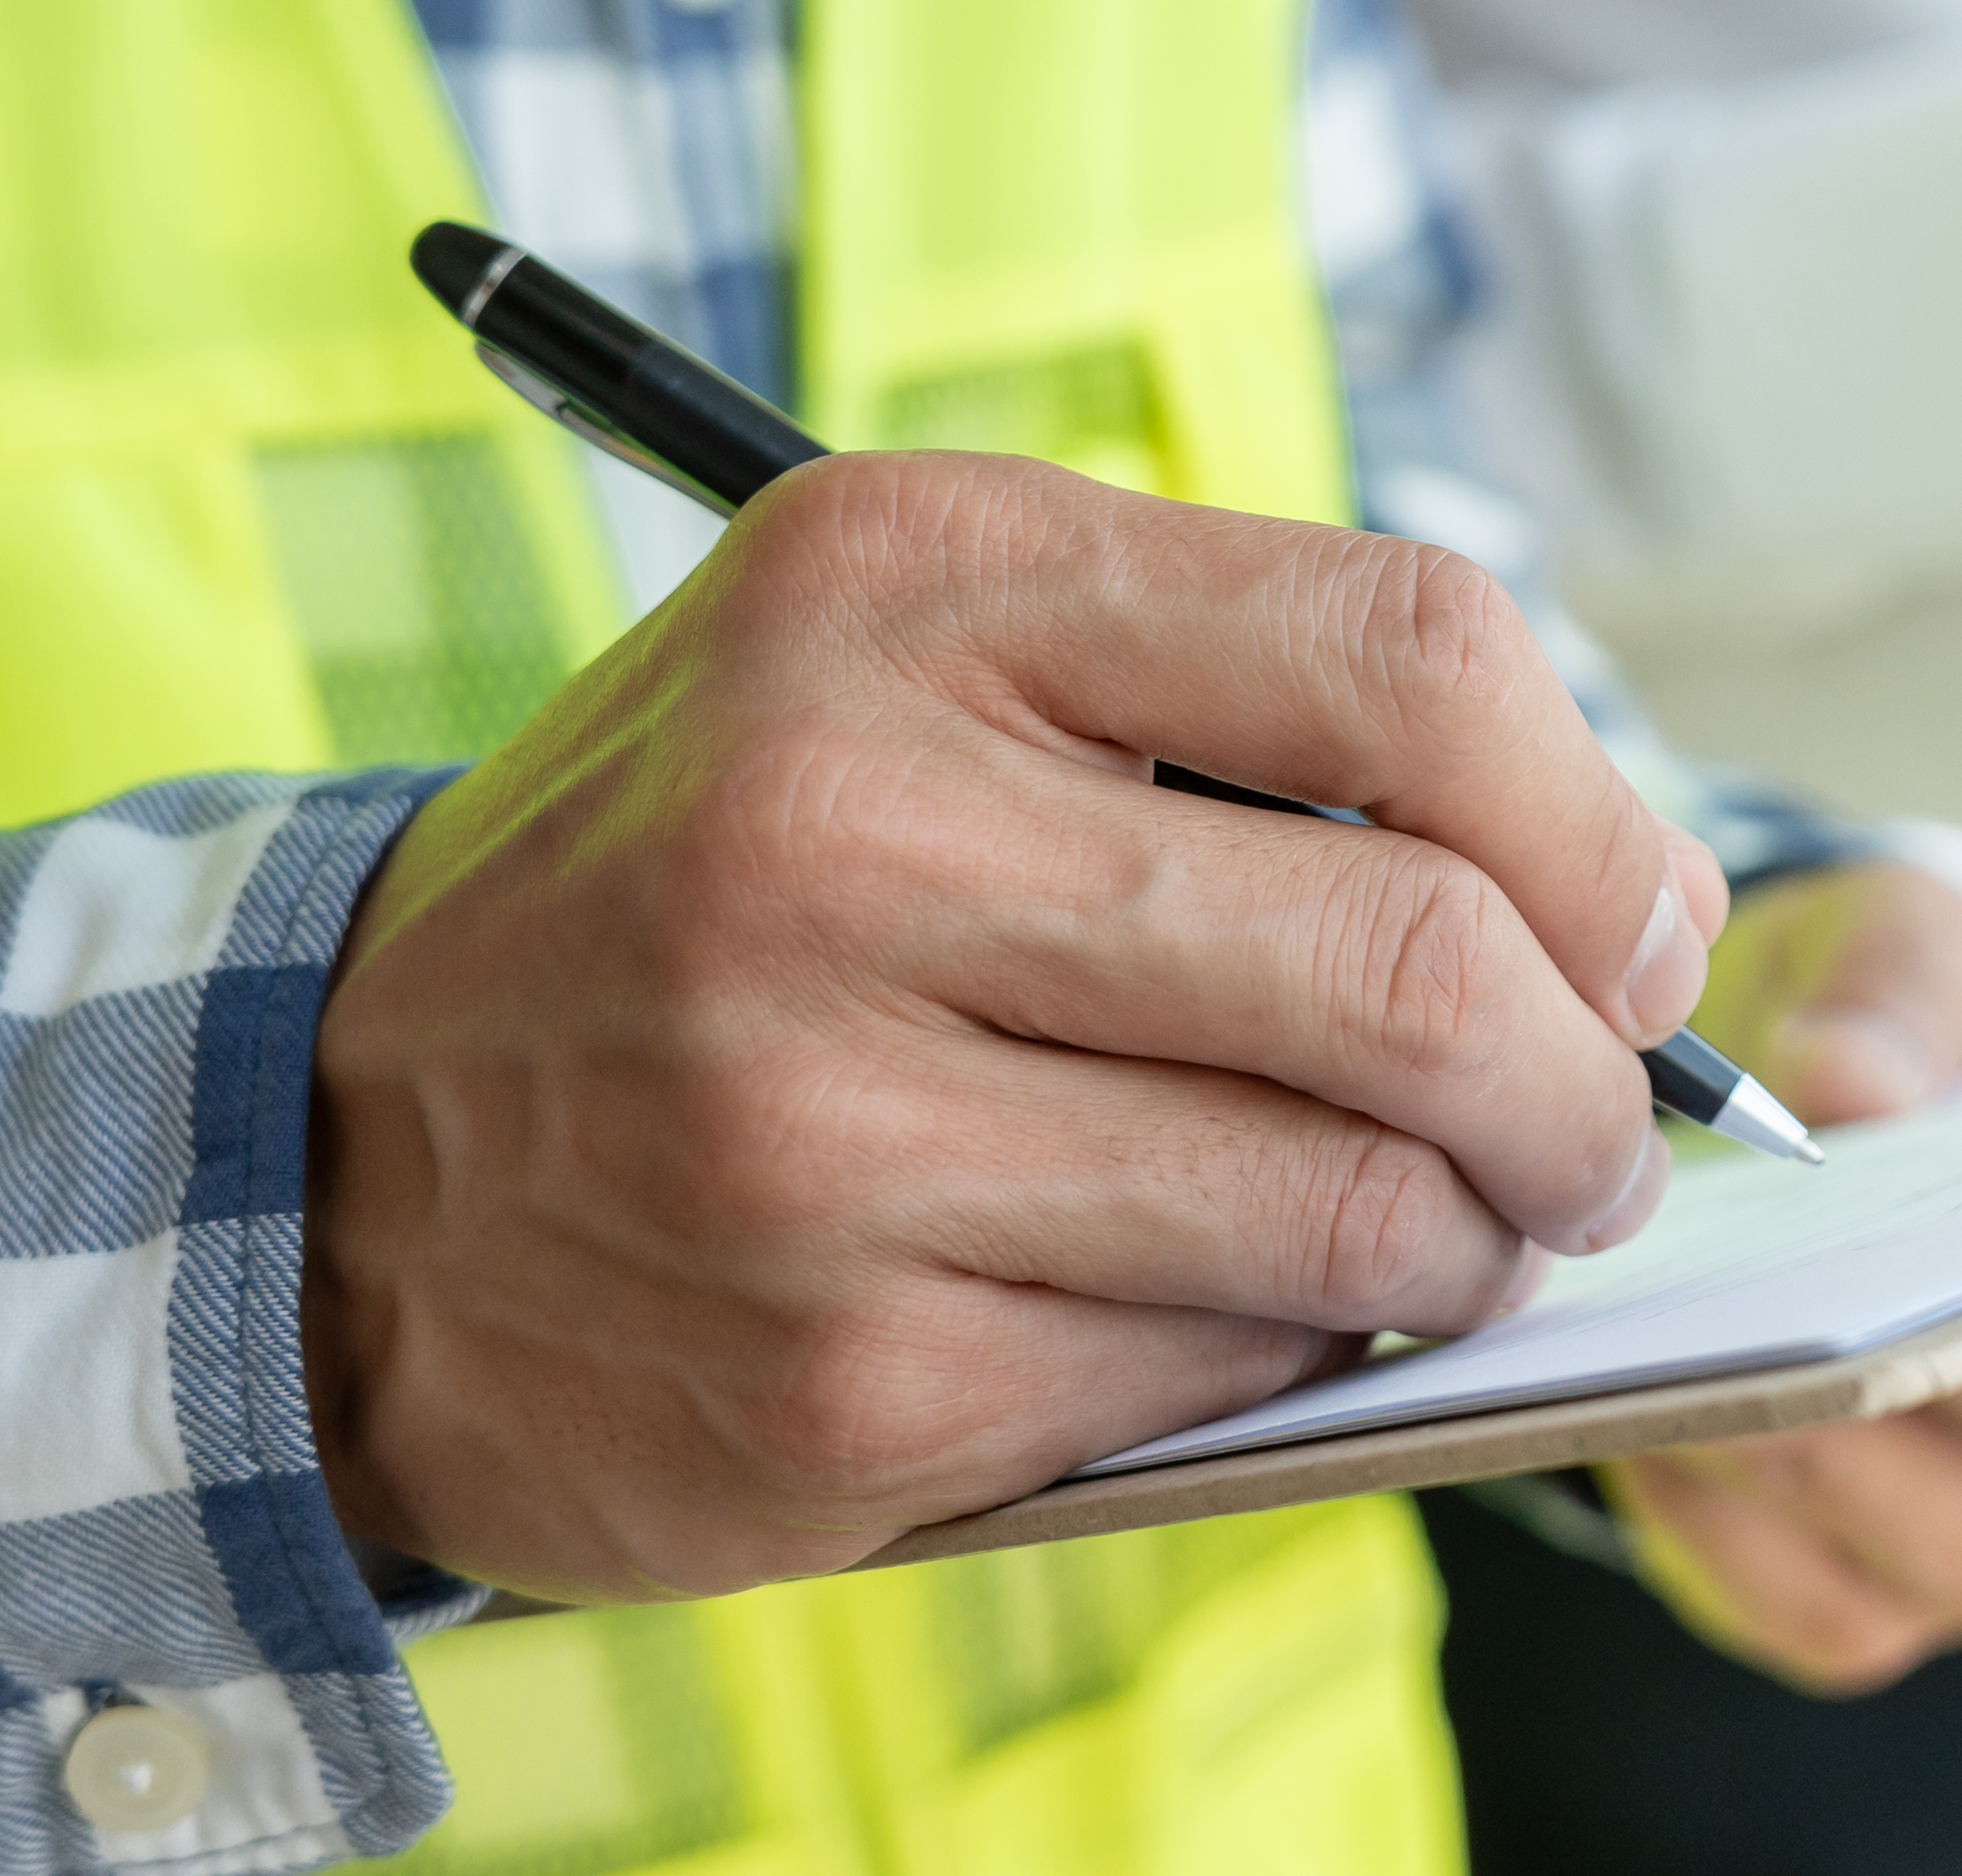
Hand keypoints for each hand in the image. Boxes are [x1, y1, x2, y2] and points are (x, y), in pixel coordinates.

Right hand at [304, 451, 1725, 1604]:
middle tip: (1599, 1133)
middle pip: (1434, 958)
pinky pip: (1232, 1373)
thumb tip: (1620, 909)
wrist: (329, 1159)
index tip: (1632, 928)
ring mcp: (828, 1125)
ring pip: (1368, 1205)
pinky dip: (1295, 1349)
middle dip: (1595, 1087)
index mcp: (909, 583)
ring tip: (1450, 1222)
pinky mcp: (845, 1378)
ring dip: (1479, 1239)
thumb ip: (1250, 712)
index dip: (1597, 821)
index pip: (1415, 650)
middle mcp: (849, 827)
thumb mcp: (920, 663)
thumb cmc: (717, 882)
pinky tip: (1221, 1298)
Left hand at [1603, 862, 1961, 1691]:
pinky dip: (1734, 1535)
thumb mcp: (1914, 949)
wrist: (1805, 1112)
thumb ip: (1900, 1000)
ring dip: (1827, 1460)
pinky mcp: (1895, 1605)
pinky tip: (1654, 1427)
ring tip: (1698, 1351)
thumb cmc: (1908, 1023)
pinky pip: (1831, 1614)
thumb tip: (1849, 1088)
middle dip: (1961, 1371)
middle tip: (1809, 1295)